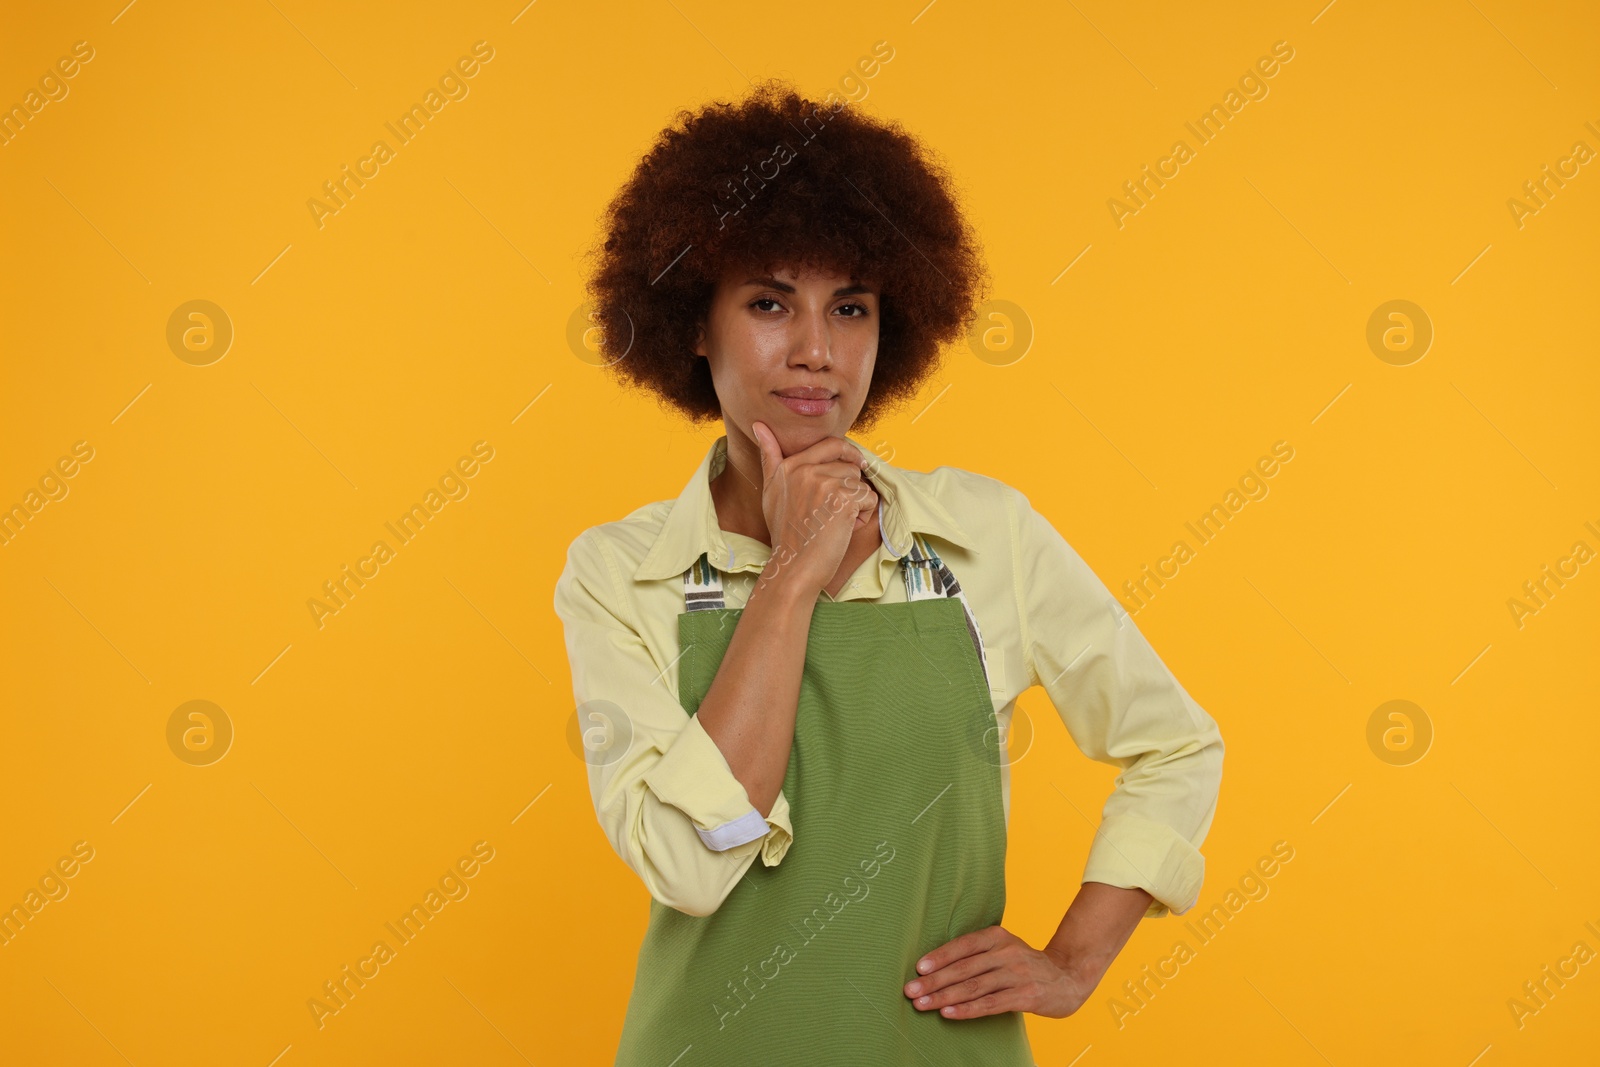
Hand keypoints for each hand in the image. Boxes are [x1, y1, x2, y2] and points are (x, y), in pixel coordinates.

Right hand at [751, 421, 876, 596]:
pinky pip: (868, 498)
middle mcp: (805, 469)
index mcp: (790, 465)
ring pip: (859, 482)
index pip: (830, 444)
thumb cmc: (785, 533)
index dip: (848, 454)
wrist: (793, 566)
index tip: (856, 465)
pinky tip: (844, 529)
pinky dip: (862, 516)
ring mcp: (824, 483)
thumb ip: (769, 457)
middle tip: (840, 508)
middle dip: (851, 485)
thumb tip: (758, 425)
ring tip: (836, 522)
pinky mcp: (842, 499)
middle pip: (849, 464)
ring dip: (856, 503)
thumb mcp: (771, 491)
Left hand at [902, 925, 1098, 1019]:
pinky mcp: (1025, 995)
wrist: (1067, 978)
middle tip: (911, 991)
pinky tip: (949, 1013)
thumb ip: (977, 953)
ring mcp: (1017, 974)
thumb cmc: (1025, 964)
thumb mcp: (1004, 948)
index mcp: (997, 936)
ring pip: (973, 987)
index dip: (939, 957)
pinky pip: (990, 1004)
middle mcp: (1007, 952)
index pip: (962, 945)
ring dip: (944, 997)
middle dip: (934, 981)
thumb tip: (936, 966)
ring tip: (922, 1005)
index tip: (918, 969)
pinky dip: (967, 1009)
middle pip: (963, 968)